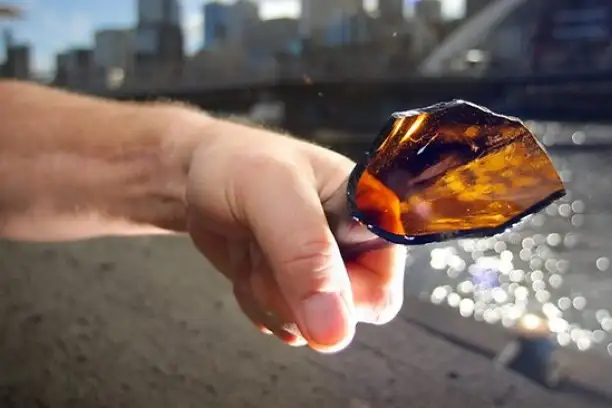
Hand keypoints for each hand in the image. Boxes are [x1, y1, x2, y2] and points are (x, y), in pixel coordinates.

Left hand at [186, 120, 406, 352]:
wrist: (199, 173)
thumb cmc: (240, 166)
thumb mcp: (270, 195)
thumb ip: (305, 254)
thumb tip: (336, 334)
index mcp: (372, 216)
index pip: (380, 292)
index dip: (335, 296)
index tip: (295, 268)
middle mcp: (358, 249)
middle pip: (342, 318)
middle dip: (291, 295)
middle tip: (265, 250)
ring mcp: (327, 272)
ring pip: (310, 326)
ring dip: (269, 296)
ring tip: (255, 248)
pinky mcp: (299, 289)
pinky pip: (287, 325)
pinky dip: (257, 301)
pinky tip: (249, 262)